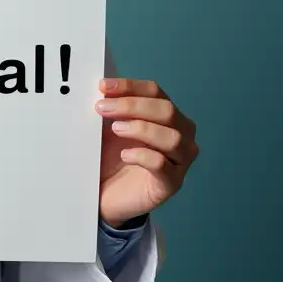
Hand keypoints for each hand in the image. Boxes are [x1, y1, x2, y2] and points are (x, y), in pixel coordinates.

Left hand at [95, 78, 197, 227]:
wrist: (107, 195)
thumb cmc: (112, 157)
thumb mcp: (109, 127)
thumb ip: (112, 108)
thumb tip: (102, 88)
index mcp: (167, 116)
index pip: (155, 92)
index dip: (130, 86)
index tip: (103, 86)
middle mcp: (181, 135)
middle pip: (167, 111)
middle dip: (132, 106)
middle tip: (102, 108)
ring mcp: (180, 161)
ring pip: (172, 137)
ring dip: (141, 128)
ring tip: (115, 129)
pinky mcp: (171, 184)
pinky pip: (164, 166)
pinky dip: (143, 156)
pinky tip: (125, 155)